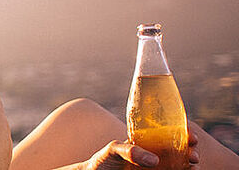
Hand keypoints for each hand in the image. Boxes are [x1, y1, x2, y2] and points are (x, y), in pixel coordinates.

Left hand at [77, 132, 199, 169]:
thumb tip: (154, 160)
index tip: (192, 136)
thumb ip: (129, 150)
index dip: (186, 132)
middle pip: (182, 150)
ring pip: (182, 165)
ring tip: (193, 167)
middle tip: (194, 155)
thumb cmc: (103, 161)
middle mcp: (157, 154)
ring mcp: (158, 168)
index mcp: (149, 141)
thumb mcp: (113, 149)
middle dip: (193, 151)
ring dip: (192, 165)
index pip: (172, 132)